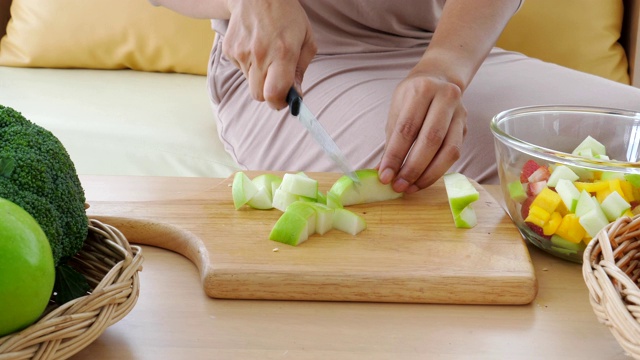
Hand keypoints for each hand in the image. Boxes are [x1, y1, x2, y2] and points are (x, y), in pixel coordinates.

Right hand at [222, 0, 316, 109]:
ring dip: (259, 76)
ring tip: (266, 54)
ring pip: (250, 82)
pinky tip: (255, 47)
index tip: (285, 100)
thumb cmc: (287, 17)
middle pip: (259, 95)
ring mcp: (241, 52)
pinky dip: (249, 65)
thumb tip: (295, 95)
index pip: (274, 94)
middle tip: (277, 82)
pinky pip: (240, 70)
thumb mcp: (306, 41)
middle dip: (269, 94)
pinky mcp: (229, 50)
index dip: (279, 103)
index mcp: (282, 53)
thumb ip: (301, 71)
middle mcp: (260, 54)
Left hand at [377, 71, 467, 193]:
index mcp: (422, 89)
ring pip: (448, 150)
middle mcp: (446, 98)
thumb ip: (392, 141)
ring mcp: (460, 113)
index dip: (395, 155)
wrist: (439, 78)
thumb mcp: (397, 110)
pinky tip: (422, 180)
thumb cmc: (413, 96)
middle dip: (413, 168)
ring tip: (410, 187)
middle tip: (398, 186)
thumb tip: (383, 172)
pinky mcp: (466, 127)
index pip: (407, 128)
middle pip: (430, 139)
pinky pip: (454, 153)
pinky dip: (437, 170)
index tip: (385, 176)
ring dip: (428, 174)